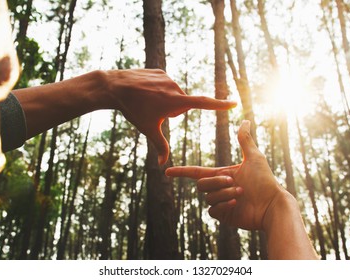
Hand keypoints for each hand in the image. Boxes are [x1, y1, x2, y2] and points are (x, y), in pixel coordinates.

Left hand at [101, 69, 236, 164]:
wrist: (115, 86)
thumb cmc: (133, 110)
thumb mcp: (148, 129)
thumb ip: (160, 146)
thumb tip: (163, 164)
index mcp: (175, 102)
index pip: (204, 104)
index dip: (220, 105)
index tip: (234, 103)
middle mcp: (175, 87)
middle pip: (182, 104)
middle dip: (173, 110)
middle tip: (154, 111)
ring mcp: (167, 77)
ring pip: (173, 94)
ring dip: (165, 99)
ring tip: (147, 100)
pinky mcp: (159, 71)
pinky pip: (164, 84)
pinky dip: (158, 90)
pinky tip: (144, 91)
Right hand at [166, 120, 285, 230]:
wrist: (272, 204)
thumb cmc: (265, 180)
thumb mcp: (254, 157)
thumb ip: (245, 139)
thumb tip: (245, 120)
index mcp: (222, 175)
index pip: (196, 172)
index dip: (182, 172)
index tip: (167, 171)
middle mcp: (219, 188)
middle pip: (201, 185)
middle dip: (217, 182)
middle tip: (234, 182)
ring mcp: (221, 203)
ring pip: (208, 197)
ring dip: (225, 194)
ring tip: (242, 194)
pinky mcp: (224, 216)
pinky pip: (212, 210)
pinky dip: (224, 205)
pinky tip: (237, 204)